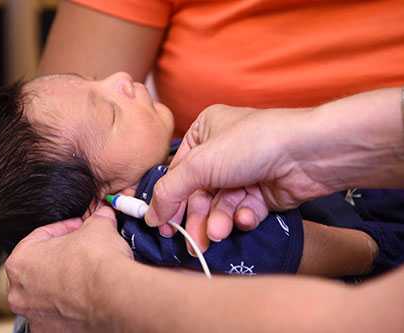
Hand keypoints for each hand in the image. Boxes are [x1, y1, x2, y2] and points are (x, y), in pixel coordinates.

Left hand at [6, 206, 132, 331]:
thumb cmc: (97, 262)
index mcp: (20, 262)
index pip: (41, 236)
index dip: (65, 228)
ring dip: (64, 282)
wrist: (116, 296)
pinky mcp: (52, 332)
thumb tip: (103, 215)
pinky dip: (70, 305)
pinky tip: (88, 296)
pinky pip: (58, 315)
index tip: (80, 228)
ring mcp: (35, 316)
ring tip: (88, 274)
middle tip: (83, 249)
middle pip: (40, 267)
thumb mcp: (97, 227)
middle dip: (61, 256)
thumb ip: (96, 219)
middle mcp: (20, 293)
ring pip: (47, 293)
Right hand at [146, 104, 332, 247]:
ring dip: (218, 221)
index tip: (161, 227)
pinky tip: (247, 215)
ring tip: (220, 232)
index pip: (177, 172)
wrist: (309, 153)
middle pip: (198, 193)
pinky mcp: (261, 192)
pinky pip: (242, 210)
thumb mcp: (200, 163)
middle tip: (192, 243)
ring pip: (219, 205)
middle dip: (196, 218)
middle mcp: (221, 152)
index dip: (169, 201)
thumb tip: (150, 216)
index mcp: (204, 132)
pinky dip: (242, 216)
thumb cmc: (251, 145)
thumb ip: (170, 190)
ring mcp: (242, 172)